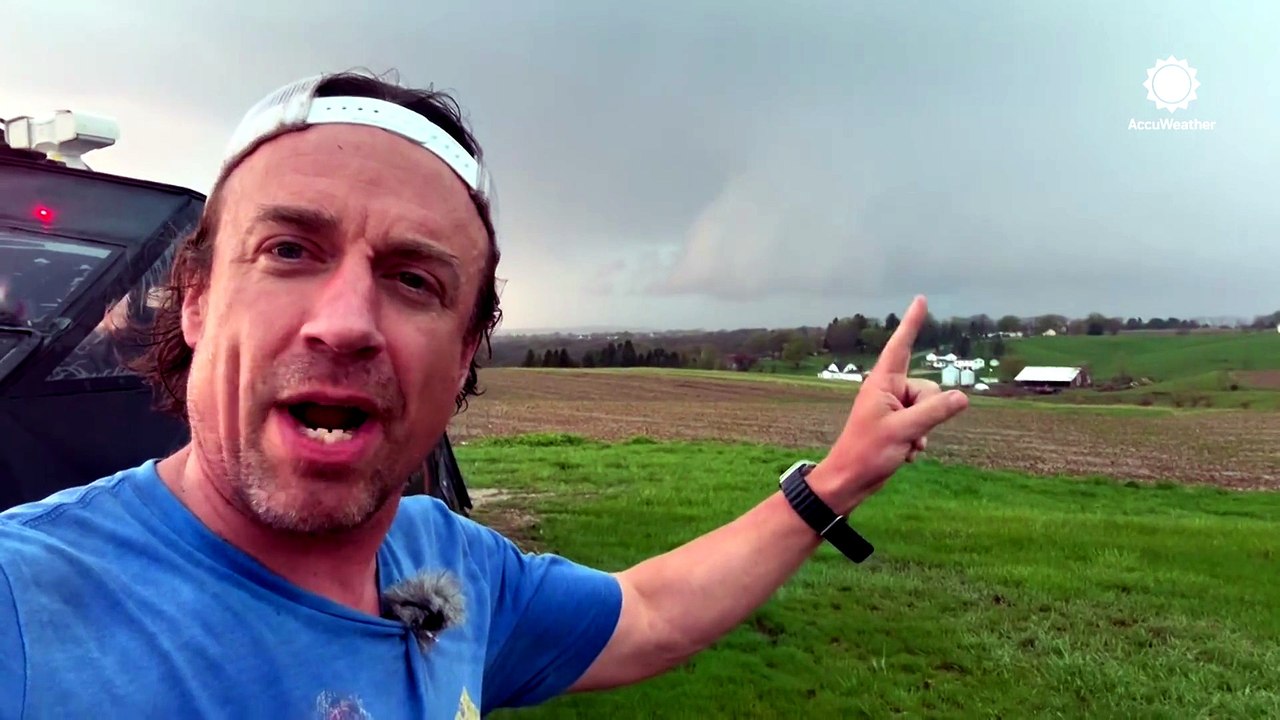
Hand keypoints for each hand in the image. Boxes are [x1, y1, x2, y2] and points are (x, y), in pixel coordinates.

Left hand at [809, 295, 968, 511]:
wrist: (850, 481)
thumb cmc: (867, 452)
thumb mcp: (903, 431)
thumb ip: (934, 412)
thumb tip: (962, 397)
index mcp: (882, 383)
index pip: (901, 346)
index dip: (912, 323)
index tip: (921, 299)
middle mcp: (888, 391)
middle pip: (928, 389)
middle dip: (927, 413)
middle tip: (905, 432)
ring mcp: (893, 408)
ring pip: (929, 410)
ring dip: (922, 431)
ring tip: (901, 445)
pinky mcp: (898, 425)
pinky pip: (923, 426)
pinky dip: (918, 441)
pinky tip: (903, 454)